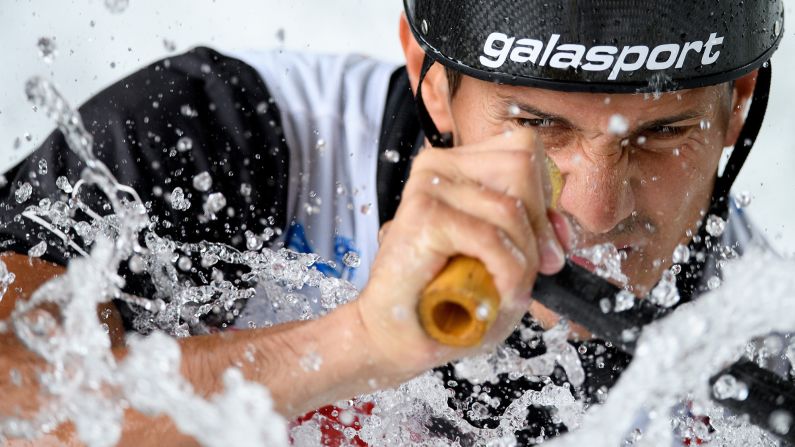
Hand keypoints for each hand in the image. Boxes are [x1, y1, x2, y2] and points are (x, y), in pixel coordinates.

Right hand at [356, 128, 568, 379]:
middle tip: (531, 271)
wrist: (397, 336)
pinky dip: (506, 271)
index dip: (545, 197)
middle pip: (523, 164)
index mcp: (457, 166)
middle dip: (539, 226)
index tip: (545, 243)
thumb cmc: (444, 302)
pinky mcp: (424, 215)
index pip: (524, 150)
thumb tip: (560, 228)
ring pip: (511, 206)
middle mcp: (439, 166)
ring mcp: (429, 187)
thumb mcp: (504, 260)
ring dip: (523, 259)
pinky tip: (496, 293)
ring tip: (505, 289)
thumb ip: (535, 234)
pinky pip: (491, 235)